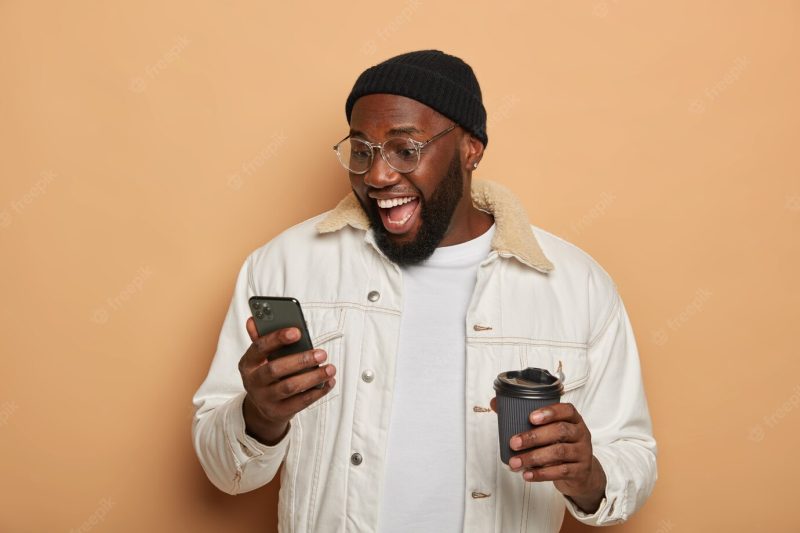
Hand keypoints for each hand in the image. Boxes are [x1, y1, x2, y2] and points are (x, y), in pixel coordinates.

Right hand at [240, 317, 335, 444]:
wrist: (263, 408)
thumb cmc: (267, 374)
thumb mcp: (261, 358)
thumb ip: (261, 339)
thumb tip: (253, 319)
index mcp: (247, 363)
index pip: (259, 348)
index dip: (277, 338)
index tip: (297, 331)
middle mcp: (252, 382)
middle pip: (275, 369)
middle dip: (301, 360)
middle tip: (322, 353)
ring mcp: (265, 399)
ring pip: (290, 387)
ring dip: (313, 377)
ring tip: (330, 368)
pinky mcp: (279, 412)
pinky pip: (300, 402)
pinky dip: (317, 392)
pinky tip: (329, 382)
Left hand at [489, 398, 605, 512]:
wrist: (581, 472)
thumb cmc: (560, 444)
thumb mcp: (549, 429)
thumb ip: (524, 416)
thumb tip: (496, 403)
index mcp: (573, 419)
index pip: (567, 410)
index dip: (550, 412)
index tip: (531, 417)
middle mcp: (580, 433)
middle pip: (560, 431)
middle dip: (534, 437)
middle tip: (513, 443)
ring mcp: (582, 452)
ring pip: (559, 452)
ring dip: (533, 457)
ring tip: (515, 462)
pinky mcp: (580, 471)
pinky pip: (561, 471)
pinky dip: (542, 474)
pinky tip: (528, 474)